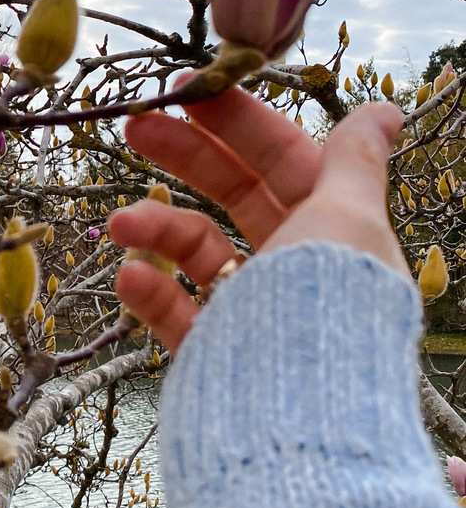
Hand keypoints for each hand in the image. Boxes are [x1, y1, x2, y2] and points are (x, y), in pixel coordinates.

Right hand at [110, 80, 407, 354]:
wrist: (295, 418)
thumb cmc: (326, 302)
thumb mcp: (347, 216)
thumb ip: (356, 160)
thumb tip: (387, 110)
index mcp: (335, 227)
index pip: (283, 157)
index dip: (237, 120)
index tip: (188, 89)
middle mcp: (297, 266)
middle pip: (235, 194)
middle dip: (186, 156)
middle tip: (136, 124)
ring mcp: (255, 309)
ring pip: (199, 250)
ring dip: (156, 228)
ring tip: (120, 222)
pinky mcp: (219, 353)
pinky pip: (179, 312)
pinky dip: (153, 292)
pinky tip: (130, 278)